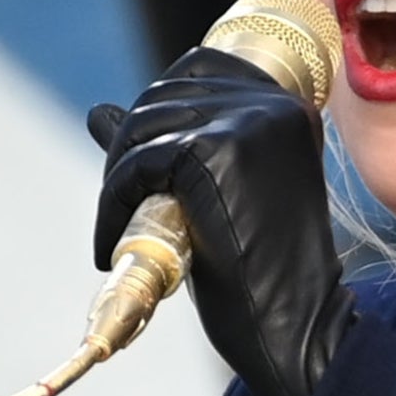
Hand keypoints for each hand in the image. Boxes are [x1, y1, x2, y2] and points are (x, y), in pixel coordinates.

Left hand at [89, 45, 349, 395]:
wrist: (297, 326)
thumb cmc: (262, 273)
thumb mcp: (217, 193)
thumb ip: (171, 146)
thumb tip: (98, 113)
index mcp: (287, 107)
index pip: (197, 68)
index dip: (157, 112)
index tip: (145, 168)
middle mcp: (272, 104)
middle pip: (163, 95)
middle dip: (129, 149)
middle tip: (122, 208)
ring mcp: (246, 123)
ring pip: (143, 126)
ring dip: (117, 180)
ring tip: (118, 231)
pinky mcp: (214, 152)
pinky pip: (136, 163)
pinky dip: (113, 204)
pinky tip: (113, 246)